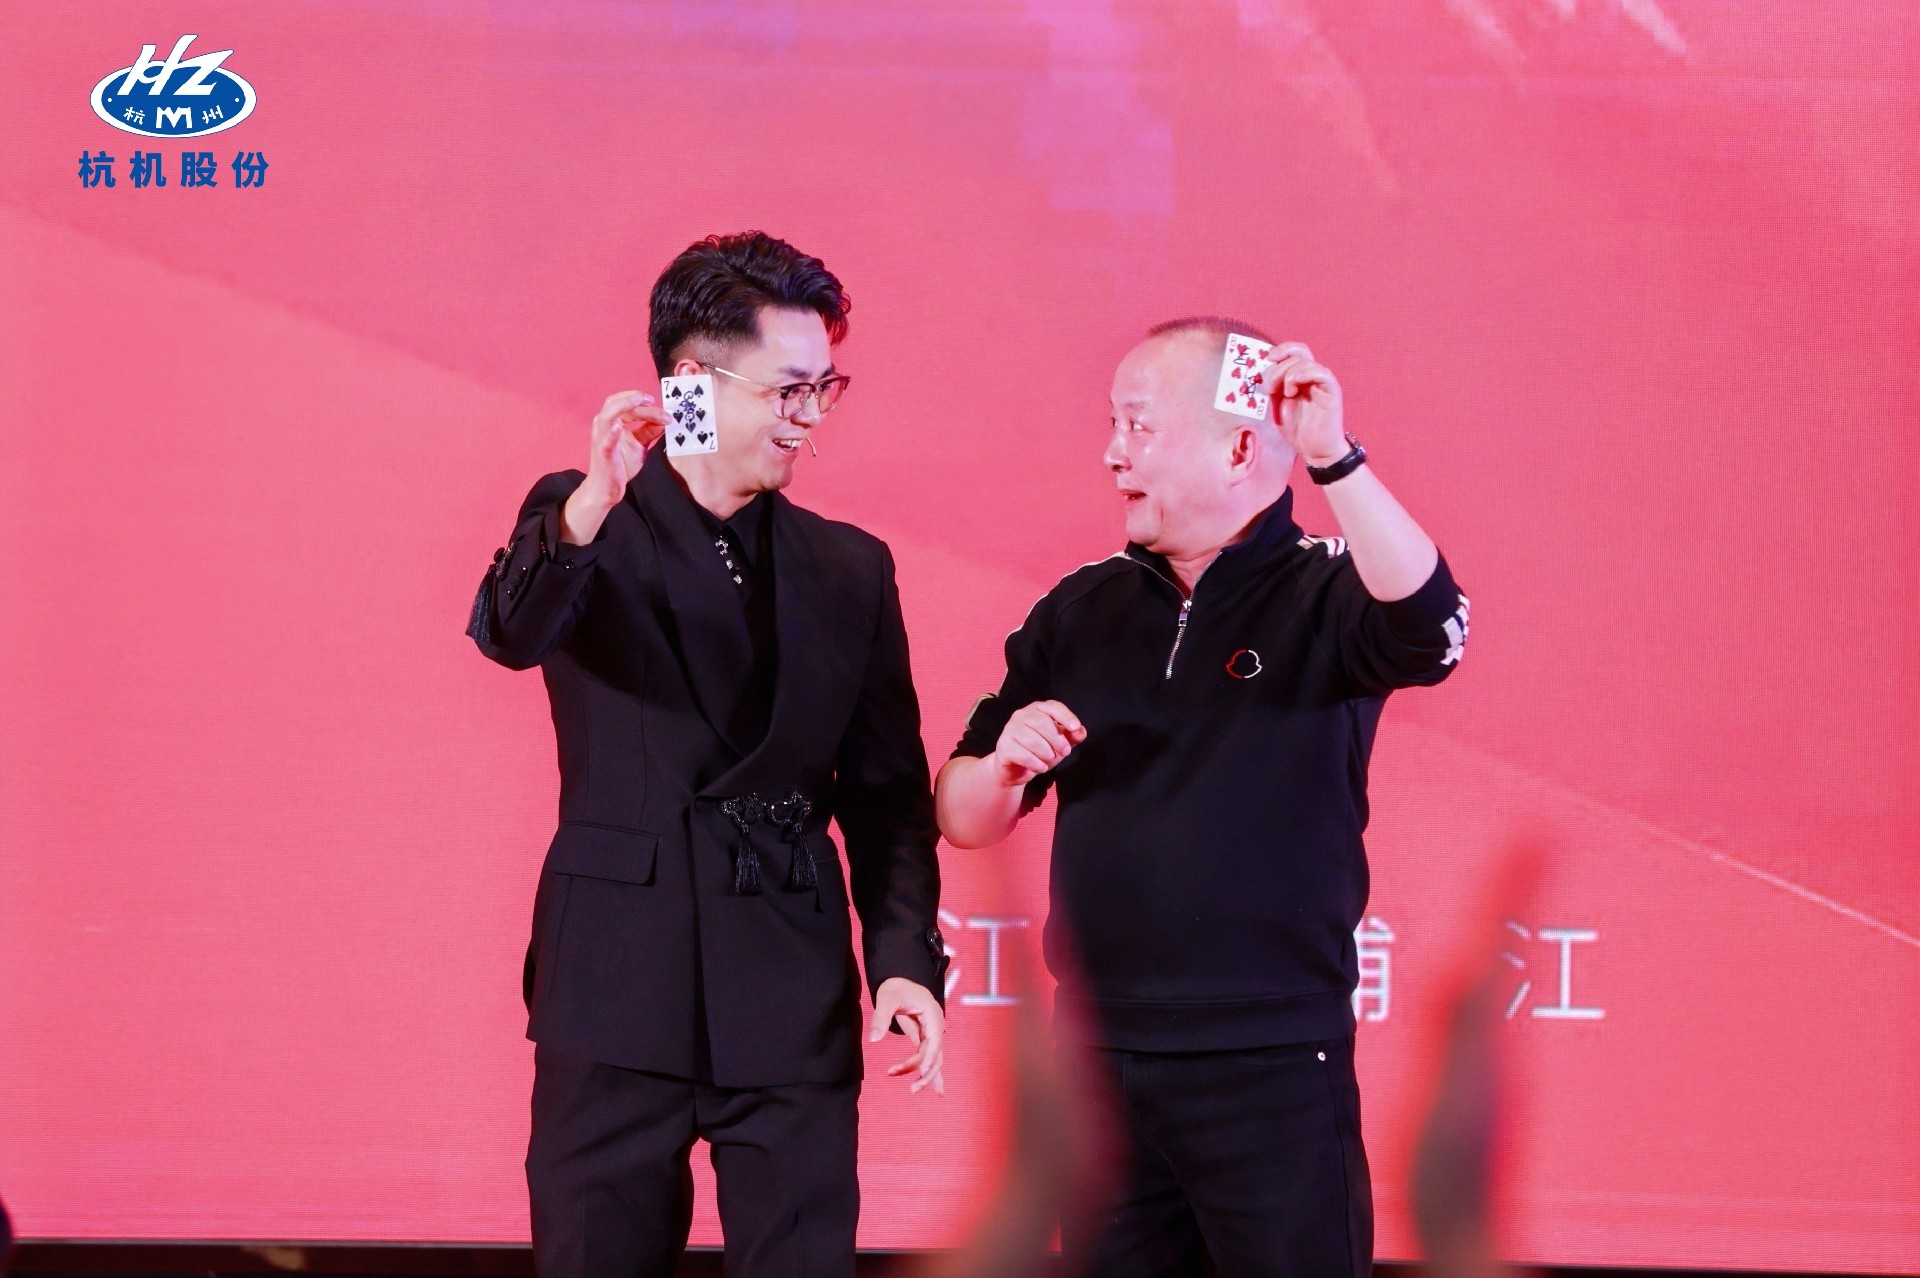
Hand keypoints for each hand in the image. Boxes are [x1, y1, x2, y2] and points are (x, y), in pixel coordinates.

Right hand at [562, 391, 667, 543]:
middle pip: (615, 403)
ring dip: (624, 406)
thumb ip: (649, 431)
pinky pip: (606, 441)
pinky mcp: (604, 453)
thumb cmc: (621, 465)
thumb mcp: (639, 445)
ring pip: (607, 415)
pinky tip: (619, 427)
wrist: (607, 488)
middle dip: (633, 398)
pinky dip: (612, 433)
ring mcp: (601, 439)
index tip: (659, 405)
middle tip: (651, 399)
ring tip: (639, 402)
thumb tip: (664, 420)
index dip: (641, 401)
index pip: (625, 405)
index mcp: (610, 422)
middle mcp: (603, 426)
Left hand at [870, 977, 945, 1095]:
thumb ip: (881, 1018)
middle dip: (926, 1072)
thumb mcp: (886, 999)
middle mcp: (936, 1025)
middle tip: (911, 1088)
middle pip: (936, 1054)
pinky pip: (930, 1057)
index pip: (934, 1040)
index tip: (921, 1072)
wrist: (900, 981)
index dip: (929, 1057)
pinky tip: (938, 1091)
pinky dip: (933, 1074)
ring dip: (926, 1076)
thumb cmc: (895, 987)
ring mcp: (932, 1033)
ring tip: (913, 1090)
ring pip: (934, 1059)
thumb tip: (873, 1040)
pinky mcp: (925, 1038)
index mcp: (932, 1014)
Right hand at [991, 700, 1085, 787]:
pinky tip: (1041, 768)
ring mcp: (1010, 730)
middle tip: (1065, 752)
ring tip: (1050, 760)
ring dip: (1046, 753)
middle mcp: (1021, 715)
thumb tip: (1081, 731)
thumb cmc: (1039, 751)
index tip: (1075, 727)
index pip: (1052, 707)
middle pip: (1042, 723)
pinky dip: (1036, 764)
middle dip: (1057, 740)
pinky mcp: (1004, 746)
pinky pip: (1023, 754)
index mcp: (1037, 709)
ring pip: (1032, 740)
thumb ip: (1071, 736)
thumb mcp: (1059, 743)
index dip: (1066, 716)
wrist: (1015, 770)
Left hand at [1266, 344, 1347, 465]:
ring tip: (1285, 394)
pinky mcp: (1331, 391)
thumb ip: (1273, 388)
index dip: (1281, 350)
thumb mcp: (1277, 405)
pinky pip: (1321, 373)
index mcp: (1300, 377)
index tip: (1268, 359)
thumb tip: (1263, 372)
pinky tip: (1293, 387)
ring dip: (1288, 374)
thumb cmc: (1298, 429)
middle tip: (1269, 388)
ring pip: (1307, 362)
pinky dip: (1305, 374)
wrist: (1315, 450)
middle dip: (1278, 368)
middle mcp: (1312, 376)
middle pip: (1298, 354)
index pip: (1294, 351)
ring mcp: (1322, 382)